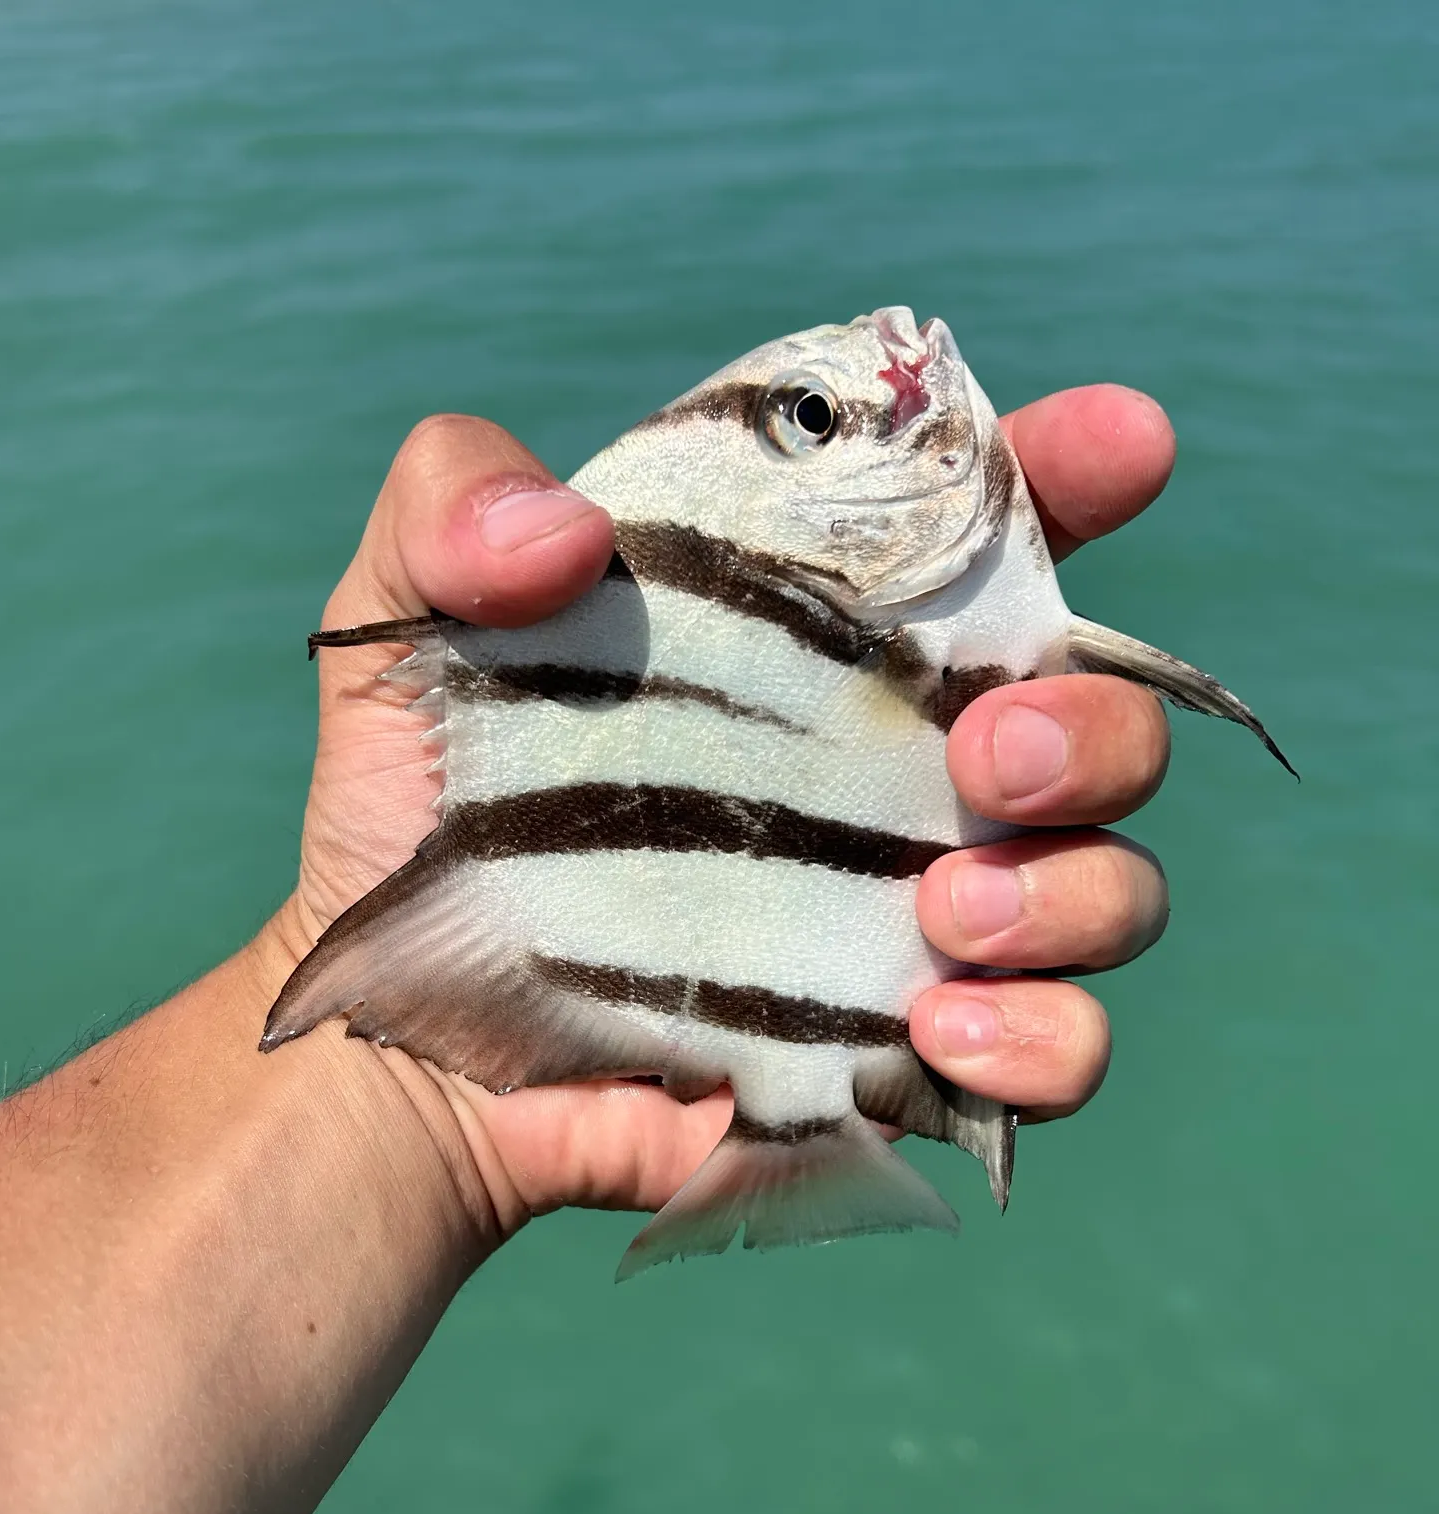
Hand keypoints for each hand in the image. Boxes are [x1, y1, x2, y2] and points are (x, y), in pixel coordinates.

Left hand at [269, 387, 1175, 1230]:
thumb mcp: (402, 630)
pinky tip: (934, 1037)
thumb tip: (561, 536)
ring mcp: (913, 924)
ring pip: (1109, 887)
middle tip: (978, 753)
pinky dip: (1044, 1042)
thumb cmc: (421, 813)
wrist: (409, 1036)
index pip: (983, 538)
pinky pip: (1060, 1053)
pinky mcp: (897, 1058)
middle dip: (1090, 722)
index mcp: (814, 649)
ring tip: (942, 916)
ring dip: (1072, 891)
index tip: (1120, 446)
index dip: (1067, 477)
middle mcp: (892, 775)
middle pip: (1100, 720)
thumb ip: (450, 509)